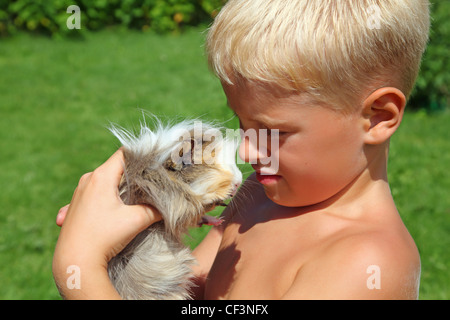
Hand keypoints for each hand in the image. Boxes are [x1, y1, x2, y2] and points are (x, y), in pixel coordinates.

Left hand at [53, 149, 160, 298]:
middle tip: (149, 184)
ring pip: (104, 182)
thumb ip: (155, 209)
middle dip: (132, 175)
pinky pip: (93, 195)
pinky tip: (111, 211)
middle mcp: (87, 180)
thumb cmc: (104, 237)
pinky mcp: (74, 206)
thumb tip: (167, 206)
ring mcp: (78, 193)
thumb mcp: (136, 220)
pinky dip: (105, 199)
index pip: (124, 154)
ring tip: (132, 200)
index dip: (141, 157)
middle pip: (115, 168)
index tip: (154, 165)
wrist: (74, 261)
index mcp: (101, 176)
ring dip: (118, 188)